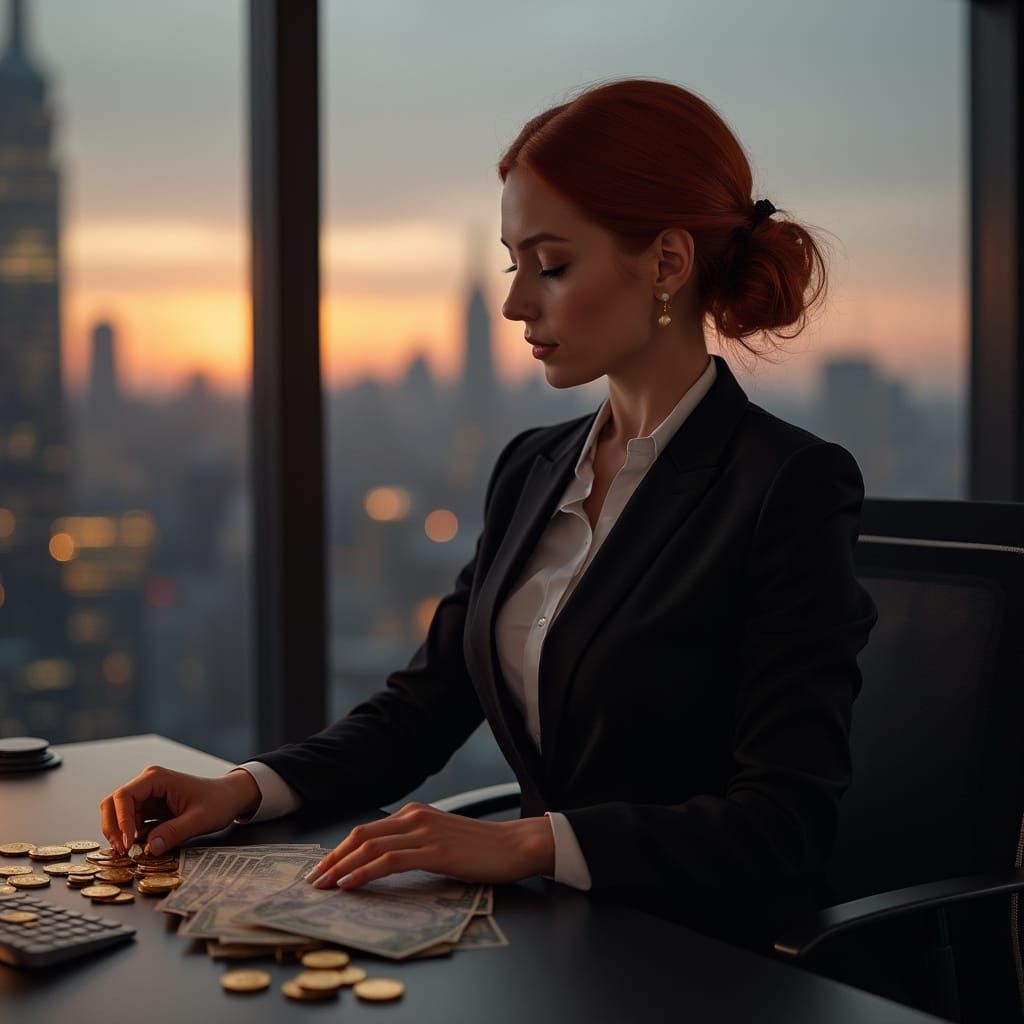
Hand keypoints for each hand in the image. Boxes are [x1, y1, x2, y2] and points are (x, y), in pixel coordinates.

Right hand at [99, 765, 260, 856]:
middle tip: (122, 852)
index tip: (128, 843)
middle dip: (113, 828)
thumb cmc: (219, 802)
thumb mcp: (201, 819)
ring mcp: (147, 797)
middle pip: (113, 804)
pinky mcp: (149, 810)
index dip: (121, 821)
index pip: (124, 796)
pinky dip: (128, 837)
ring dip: (118, 834)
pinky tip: (137, 849)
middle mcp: (147, 784)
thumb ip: (176, 832)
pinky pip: (130, 823)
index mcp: (157, 778)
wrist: (230, 797)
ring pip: (117, 815)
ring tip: (129, 853)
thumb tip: (150, 848)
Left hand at [305, 802, 555, 890]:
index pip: (367, 830)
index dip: (340, 850)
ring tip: (323, 886)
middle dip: (332, 859)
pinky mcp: (434, 851)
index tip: (322, 868)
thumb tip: (386, 865)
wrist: (515, 845)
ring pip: (370, 847)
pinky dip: (364, 872)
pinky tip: (349, 884)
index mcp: (415, 814)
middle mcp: (415, 817)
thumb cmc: (482, 849)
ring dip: (341, 867)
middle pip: (361, 835)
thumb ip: (415, 845)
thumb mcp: (441, 841)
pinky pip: (389, 861)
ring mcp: (424, 832)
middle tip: (313, 880)